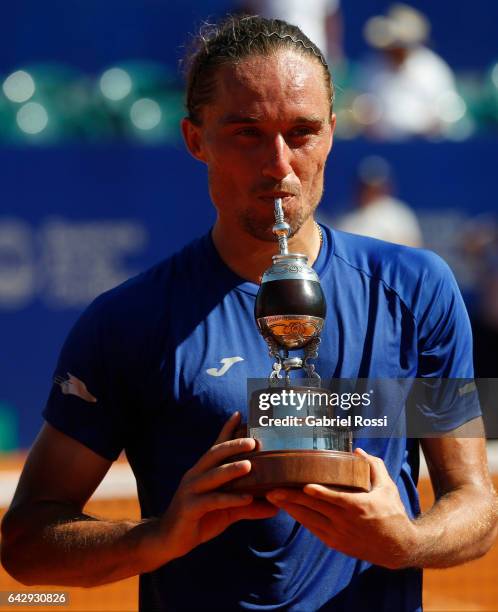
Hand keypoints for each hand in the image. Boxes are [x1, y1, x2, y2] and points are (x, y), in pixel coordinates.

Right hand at [156, 412, 277, 561]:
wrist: (168, 541)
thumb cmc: (200, 520)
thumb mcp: (227, 511)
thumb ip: (249, 506)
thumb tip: (276, 506)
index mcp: (203, 471)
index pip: (216, 446)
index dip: (227, 430)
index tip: (240, 414)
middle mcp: (196, 475)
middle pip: (215, 454)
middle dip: (233, 445)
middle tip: (253, 441)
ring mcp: (191, 490)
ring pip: (212, 475)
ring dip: (231, 469)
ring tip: (250, 464)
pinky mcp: (189, 508)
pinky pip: (212, 501)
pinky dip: (229, 499)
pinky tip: (246, 499)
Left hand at [266, 448, 417, 568]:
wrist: (398, 548)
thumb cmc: (393, 513)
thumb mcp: (388, 488)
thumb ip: (374, 467)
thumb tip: (357, 451)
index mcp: (360, 507)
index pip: (335, 499)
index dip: (318, 493)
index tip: (303, 485)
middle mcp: (346, 522)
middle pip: (314, 508)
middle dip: (291, 499)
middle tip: (272, 490)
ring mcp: (339, 535)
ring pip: (309, 520)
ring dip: (291, 509)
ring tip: (273, 498)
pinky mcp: (335, 543)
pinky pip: (313, 529)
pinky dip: (301, 518)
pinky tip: (289, 509)